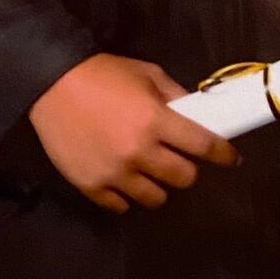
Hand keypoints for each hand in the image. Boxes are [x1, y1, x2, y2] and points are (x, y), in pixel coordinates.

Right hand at [28, 53, 238, 212]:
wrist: (50, 82)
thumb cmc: (101, 74)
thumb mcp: (146, 73)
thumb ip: (174, 96)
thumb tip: (196, 114)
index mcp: (156, 120)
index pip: (204, 146)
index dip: (223, 153)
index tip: (230, 158)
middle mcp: (139, 151)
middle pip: (184, 178)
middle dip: (186, 167)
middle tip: (177, 157)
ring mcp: (115, 173)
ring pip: (156, 198)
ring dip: (158, 185)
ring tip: (148, 170)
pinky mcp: (91, 186)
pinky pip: (122, 206)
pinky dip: (126, 195)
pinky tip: (123, 179)